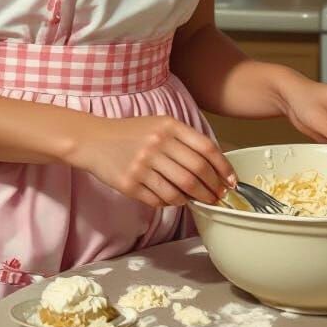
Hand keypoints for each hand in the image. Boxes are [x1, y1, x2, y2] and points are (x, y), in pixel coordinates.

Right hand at [69, 114, 237, 207]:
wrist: (94, 140)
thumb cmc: (131, 133)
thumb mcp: (159, 124)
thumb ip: (184, 140)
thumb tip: (214, 166)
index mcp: (168, 125)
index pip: (206, 148)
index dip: (223, 168)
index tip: (231, 181)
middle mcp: (157, 143)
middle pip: (197, 172)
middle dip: (213, 188)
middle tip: (219, 196)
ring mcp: (143, 164)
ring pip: (181, 190)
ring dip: (196, 199)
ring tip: (200, 200)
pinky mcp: (131, 184)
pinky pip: (161, 199)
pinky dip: (173, 202)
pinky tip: (175, 199)